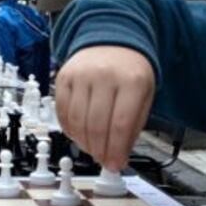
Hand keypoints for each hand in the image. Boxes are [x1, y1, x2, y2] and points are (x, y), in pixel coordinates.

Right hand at [54, 46, 154, 170]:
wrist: (111, 40)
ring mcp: (81, 74)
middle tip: (103, 160)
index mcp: (131, 80)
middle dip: (99, 150)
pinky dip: (69, 129)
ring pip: (77, 120)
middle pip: (96, 125)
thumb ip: (133, 126)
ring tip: (92, 149)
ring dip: (83, 142)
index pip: (120, 124)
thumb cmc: (129, 71)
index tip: (115, 165)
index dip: (116, 150)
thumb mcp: (144, 95)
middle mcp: (104, 75)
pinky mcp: (64, 76)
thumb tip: (118, 157)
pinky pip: (61, 111)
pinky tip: (78, 136)